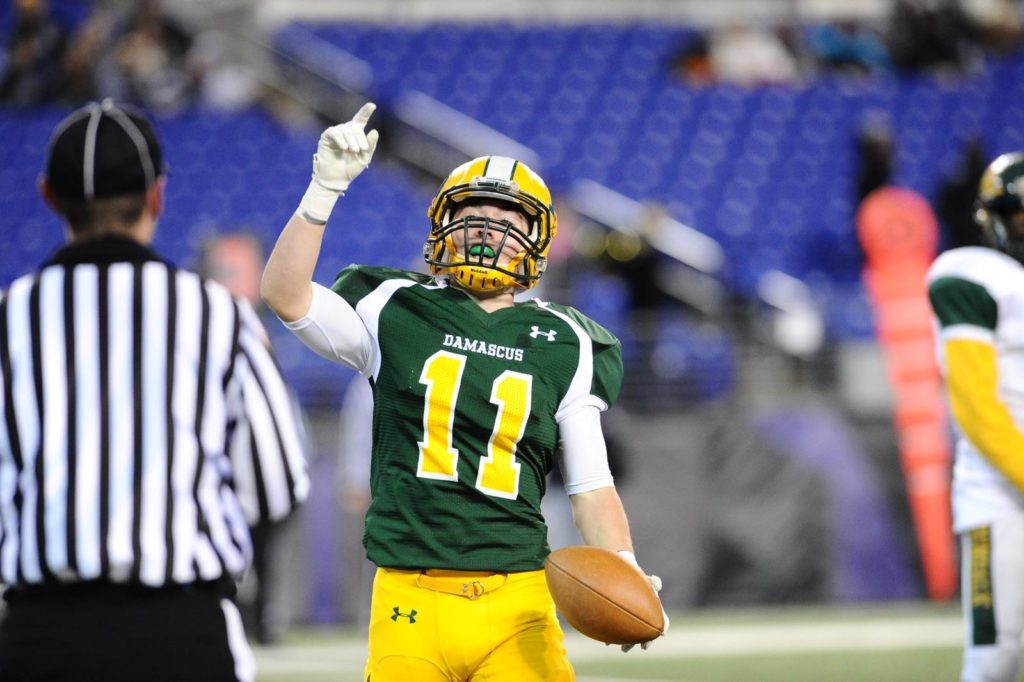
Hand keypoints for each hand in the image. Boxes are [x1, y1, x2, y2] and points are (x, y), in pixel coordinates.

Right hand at [296, 102, 378, 223]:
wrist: (336, 179)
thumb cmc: (350, 169)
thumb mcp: (364, 158)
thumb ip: (370, 145)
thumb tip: (374, 130)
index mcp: (355, 135)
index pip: (360, 120)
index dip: (365, 111)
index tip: (372, 105)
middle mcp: (345, 132)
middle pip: (354, 127)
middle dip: (359, 137)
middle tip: (362, 149)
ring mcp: (335, 133)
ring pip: (344, 130)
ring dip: (351, 140)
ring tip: (353, 151)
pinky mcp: (326, 138)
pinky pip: (334, 133)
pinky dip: (340, 139)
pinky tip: (344, 148)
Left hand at [616, 550, 668, 652]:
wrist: (618, 571)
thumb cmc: (634, 575)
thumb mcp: (644, 577)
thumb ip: (652, 580)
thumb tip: (658, 583)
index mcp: (652, 608)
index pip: (661, 621)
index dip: (662, 628)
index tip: (661, 634)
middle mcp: (642, 614)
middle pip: (645, 632)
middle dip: (643, 641)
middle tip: (643, 647)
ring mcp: (629, 616)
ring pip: (631, 633)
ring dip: (628, 643)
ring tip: (623, 649)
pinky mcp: (616, 616)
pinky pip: (616, 629)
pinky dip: (613, 636)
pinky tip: (607, 642)